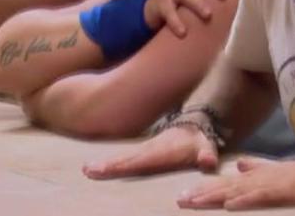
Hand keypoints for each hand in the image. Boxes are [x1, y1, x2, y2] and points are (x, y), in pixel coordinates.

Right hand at [82, 124, 218, 178]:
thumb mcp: (206, 147)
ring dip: (105, 164)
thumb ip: (206, 154)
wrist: (194, 123)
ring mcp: (143, 150)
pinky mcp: (141, 153)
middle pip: (125, 159)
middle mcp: (148, 150)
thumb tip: (207, 162)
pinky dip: (110, 163)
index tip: (103, 168)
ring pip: (122, 157)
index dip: (122, 166)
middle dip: (107, 165)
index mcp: (160, 151)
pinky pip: (124, 159)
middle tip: (87, 170)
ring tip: (86, 170)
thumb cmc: (199, 140)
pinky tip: (95, 168)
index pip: (139, 160)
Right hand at [143, 0, 239, 35]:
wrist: (153, 12)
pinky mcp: (161, 6)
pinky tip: (183, 32)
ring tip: (208, 15)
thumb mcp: (198, 0)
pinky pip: (168, 12)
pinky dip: (176, 22)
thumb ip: (215, 1)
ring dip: (197, 3)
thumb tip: (242, 6)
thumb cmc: (183, 7)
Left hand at [178, 155, 294, 209]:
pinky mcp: (278, 193)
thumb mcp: (273, 171)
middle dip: (201, 194)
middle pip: (223, 188)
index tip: (184, 195)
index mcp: (252, 176)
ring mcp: (265, 185)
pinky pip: (258, 198)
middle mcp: (254, 179)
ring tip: (195, 202)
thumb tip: (240, 164)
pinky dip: (243, 201)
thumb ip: (255, 167)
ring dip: (214, 197)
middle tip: (180, 199)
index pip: (223, 184)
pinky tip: (230, 205)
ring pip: (234, 192)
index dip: (203, 189)